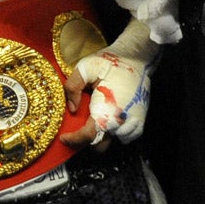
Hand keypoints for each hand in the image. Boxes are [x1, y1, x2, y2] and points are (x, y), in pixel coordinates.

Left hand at [59, 18, 158, 147]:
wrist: (136, 58)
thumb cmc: (110, 62)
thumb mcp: (84, 68)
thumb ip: (73, 88)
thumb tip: (71, 109)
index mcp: (106, 109)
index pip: (88, 136)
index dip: (74, 140)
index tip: (63, 137)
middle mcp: (121, 121)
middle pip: (100, 145)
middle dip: (86, 141)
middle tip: (76, 130)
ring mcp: (133, 123)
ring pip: (113, 142)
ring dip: (101, 136)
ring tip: (91, 122)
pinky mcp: (140, 121)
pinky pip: (125, 137)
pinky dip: (114, 133)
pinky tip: (106, 120)